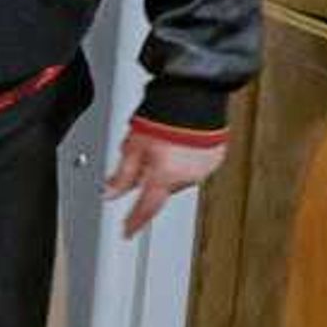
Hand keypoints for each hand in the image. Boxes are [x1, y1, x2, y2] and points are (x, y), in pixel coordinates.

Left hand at [105, 122, 224, 237]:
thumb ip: (122, 175)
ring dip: (168, 167)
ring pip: (178, 178)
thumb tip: (110, 193)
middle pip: (161, 189)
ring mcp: (204, 168)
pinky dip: (184, 158)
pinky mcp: (215, 156)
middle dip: (150, 177)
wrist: (194, 94)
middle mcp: (188, 177)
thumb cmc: (164, 115)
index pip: (145, 209)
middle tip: (142, 156)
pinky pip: (195, 166)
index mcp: (165, 176)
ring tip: (162, 141)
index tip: (126, 232)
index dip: (134, 222)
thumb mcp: (133, 146)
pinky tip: (177, 141)